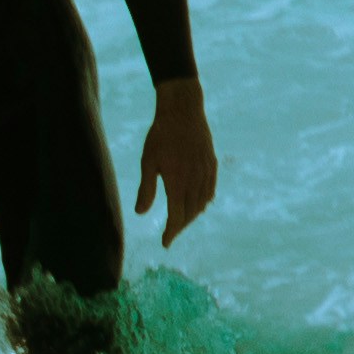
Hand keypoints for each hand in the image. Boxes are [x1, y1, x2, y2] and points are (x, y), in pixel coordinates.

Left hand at [136, 81, 213, 245]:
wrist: (183, 110)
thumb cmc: (161, 135)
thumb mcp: (148, 161)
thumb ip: (146, 189)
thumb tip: (140, 214)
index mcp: (178, 182)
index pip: (176, 216)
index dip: (171, 232)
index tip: (165, 243)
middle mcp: (195, 180)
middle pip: (190, 213)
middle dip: (180, 226)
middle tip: (170, 233)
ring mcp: (206, 172)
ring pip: (202, 203)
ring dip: (192, 215)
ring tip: (182, 220)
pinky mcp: (212, 164)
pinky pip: (210, 190)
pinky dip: (204, 202)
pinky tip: (199, 204)